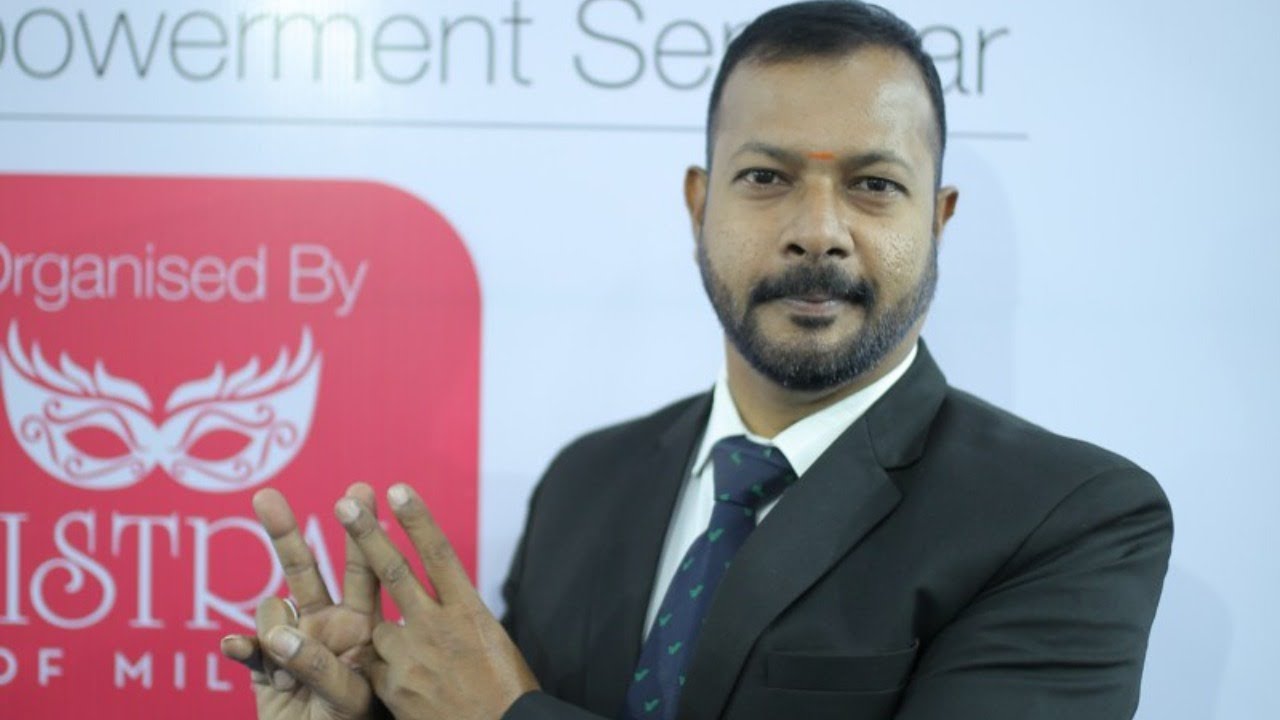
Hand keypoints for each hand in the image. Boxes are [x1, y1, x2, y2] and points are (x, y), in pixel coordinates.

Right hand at [219, 483, 382, 719]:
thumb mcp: (351, 699)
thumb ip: (320, 665)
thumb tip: (277, 633)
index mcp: (363, 627)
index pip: (366, 571)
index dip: (362, 531)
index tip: (360, 491)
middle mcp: (327, 626)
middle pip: (305, 571)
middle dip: (285, 534)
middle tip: (266, 498)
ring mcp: (292, 645)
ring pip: (271, 608)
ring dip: (274, 630)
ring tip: (289, 673)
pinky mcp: (264, 670)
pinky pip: (246, 649)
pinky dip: (242, 649)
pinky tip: (233, 647)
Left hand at [335, 483, 539, 719]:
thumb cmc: (505, 692)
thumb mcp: (491, 642)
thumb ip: (458, 618)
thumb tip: (441, 603)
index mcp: (470, 611)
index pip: (439, 554)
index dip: (417, 520)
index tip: (398, 490)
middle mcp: (438, 627)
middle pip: (395, 572)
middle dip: (367, 536)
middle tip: (345, 505)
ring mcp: (412, 657)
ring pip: (383, 632)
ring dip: (394, 642)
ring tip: (425, 667)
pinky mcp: (393, 687)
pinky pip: (379, 670)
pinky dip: (389, 675)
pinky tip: (415, 692)